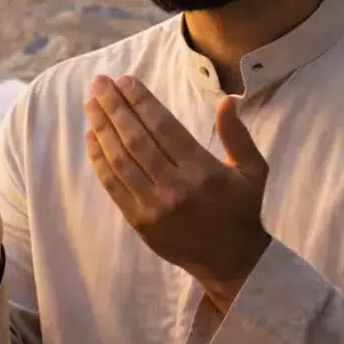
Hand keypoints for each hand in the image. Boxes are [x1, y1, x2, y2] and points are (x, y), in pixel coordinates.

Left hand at [83, 74, 270, 295]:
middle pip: (135, 139)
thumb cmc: (243, 211)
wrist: (233, 262)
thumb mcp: (253, 171)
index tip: (125, 81)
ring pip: (120, 160)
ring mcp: (153, 206)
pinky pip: (113, 185)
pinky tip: (91, 138)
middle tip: (99, 83)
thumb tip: (226, 100)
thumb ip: (237, 135)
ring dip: (101, 129)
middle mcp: (175, 186)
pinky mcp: (139, 221)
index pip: (163, 127)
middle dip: (114, 107)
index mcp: (202, 170)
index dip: (141, 102)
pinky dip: (99, 160)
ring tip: (90, 103)